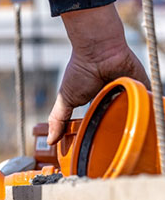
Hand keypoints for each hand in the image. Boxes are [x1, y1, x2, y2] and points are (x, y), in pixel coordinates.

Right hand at [48, 4, 149, 144]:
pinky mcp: (142, 85)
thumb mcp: (65, 100)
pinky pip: (149, 100)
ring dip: (132, 122)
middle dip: (116, 132)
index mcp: (97, 102)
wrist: (98, 51)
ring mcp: (128, 92)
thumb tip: (50, 141)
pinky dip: (149, 110)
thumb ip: (58, 120)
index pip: (99, 122)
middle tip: (114, 147)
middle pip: (118, 120)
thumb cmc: (80, 72)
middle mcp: (113, 97)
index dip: (98, 133)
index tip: (95, 148)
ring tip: (129, 136)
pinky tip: (146, 121)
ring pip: (134, 113)